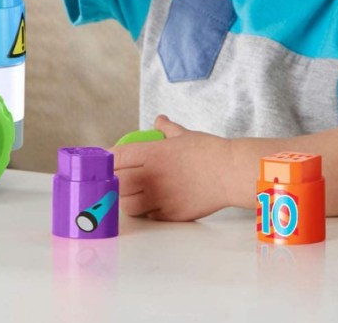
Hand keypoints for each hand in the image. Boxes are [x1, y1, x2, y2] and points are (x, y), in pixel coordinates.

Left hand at [112, 115, 232, 220]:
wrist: (232, 173)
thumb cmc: (210, 152)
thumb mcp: (185, 135)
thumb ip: (168, 129)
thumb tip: (159, 120)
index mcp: (153, 153)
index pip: (117, 157)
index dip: (107, 161)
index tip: (105, 163)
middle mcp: (153, 176)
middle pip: (117, 183)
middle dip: (112, 182)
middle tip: (112, 182)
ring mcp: (161, 197)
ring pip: (128, 204)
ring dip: (125, 200)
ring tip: (128, 196)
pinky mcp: (171, 214)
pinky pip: (148, 216)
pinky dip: (145, 212)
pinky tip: (149, 205)